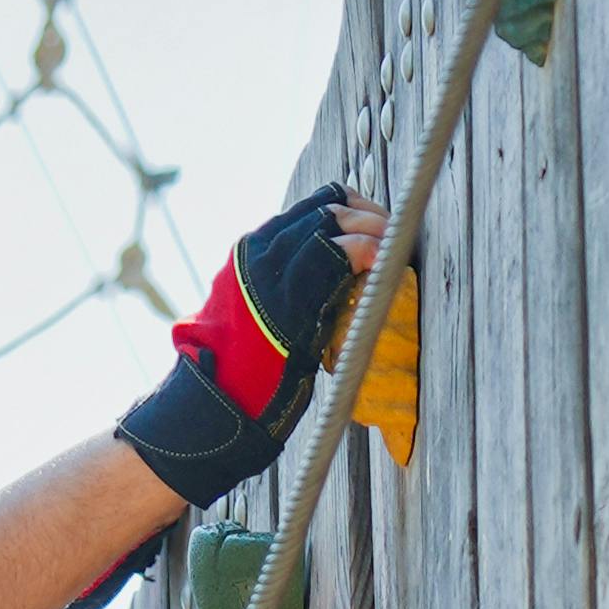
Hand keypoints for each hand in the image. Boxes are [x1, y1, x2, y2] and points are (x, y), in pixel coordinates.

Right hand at [66, 187, 387, 605]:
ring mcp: (272, 273)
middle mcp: (259, 255)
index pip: (308, 209)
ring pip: (329, 224)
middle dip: (365, 212)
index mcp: (250, 253)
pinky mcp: (289, 298)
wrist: (218, 402)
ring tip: (390, 240)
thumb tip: (329, 276)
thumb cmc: (241, 369)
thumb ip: (286, 287)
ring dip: (369, 227)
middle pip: (323, 209)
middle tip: (390, 227)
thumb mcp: (258, 314)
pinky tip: (379, 255)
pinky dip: (362, 250)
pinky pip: (334, 259)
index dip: (346, 207)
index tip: (370, 218)